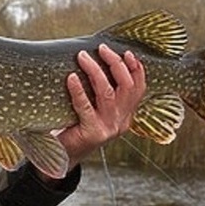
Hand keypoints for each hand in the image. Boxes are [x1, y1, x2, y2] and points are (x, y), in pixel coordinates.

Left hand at [57, 43, 145, 172]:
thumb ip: (101, 92)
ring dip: (95, 71)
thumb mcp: (95, 109)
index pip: (139, 88)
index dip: (136, 69)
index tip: (127, 52)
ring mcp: (108, 128)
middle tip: (102, 49)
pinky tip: (71, 77)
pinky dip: (78, 90)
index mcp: (126, 115)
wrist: (65, 156)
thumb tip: (96, 57)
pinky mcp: (92, 133)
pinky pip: (85, 107)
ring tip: (82, 57)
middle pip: (127, 86)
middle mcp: (121, 121)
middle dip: (116, 64)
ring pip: (107, 93)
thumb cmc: (75, 125)